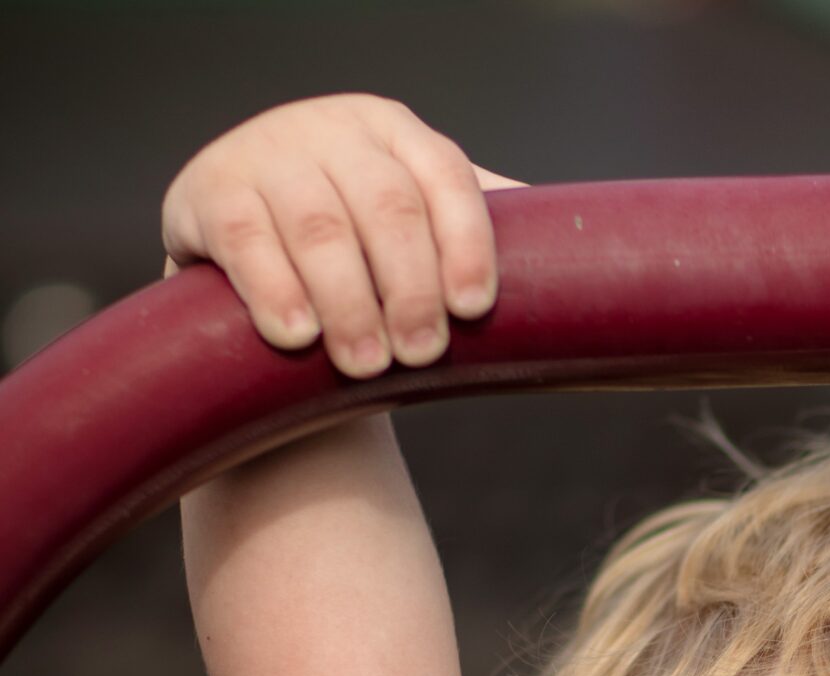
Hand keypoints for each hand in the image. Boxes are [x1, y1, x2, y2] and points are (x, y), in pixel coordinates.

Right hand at [162, 94, 523, 377]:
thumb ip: (482, 239)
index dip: (466, 244)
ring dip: (350, 305)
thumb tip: (594, 265)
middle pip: (387, 209)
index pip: (446, 179)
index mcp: (399, 135)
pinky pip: (247, 241)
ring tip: (366, 365)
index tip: (477, 310)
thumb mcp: (424, 237)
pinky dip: (274, 292)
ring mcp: (266, 152)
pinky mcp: (209, 191)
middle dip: (409, 290)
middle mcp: (333, 130)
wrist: (262, 267)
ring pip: (319, 229)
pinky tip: (297, 336)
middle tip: (422, 356)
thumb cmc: (369, 261)